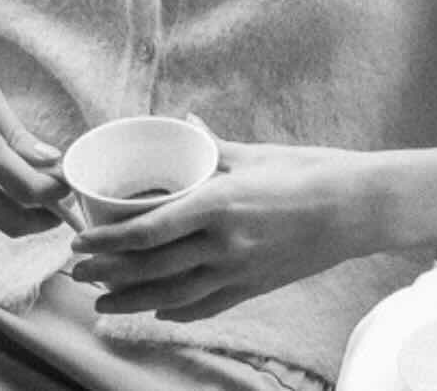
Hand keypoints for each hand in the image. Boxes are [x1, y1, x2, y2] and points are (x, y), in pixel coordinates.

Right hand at [0, 23, 69, 235]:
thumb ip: (18, 134)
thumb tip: (50, 160)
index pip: (29, 190)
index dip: (57, 194)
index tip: (69, 183)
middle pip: (11, 222)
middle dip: (41, 220)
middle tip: (58, 203)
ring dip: (15, 215)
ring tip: (32, 190)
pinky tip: (0, 185)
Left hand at [65, 140, 388, 322]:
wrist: (360, 207)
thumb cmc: (309, 170)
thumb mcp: (254, 154)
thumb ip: (212, 148)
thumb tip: (184, 127)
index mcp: (218, 204)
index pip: (147, 231)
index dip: (107, 242)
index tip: (79, 243)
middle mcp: (224, 243)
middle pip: (151, 268)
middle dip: (108, 274)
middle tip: (76, 275)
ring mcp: (240, 270)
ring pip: (172, 295)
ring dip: (132, 300)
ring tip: (102, 302)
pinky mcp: (256, 286)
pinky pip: (207, 305)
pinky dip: (177, 310)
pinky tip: (158, 309)